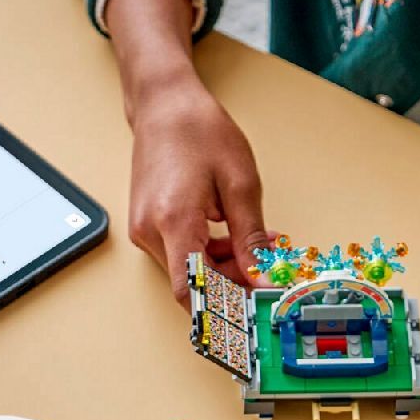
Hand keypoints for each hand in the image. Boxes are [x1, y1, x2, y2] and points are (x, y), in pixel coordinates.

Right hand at [104, 0, 271, 304]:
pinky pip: (185, 253)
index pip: (192, 291)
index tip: (254, 316)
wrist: (163, 104)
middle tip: (274, 269)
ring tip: (263, 245)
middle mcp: (151, 232)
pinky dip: (213, 253)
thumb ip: (252, 238)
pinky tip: (239, 237)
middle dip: (238, 283)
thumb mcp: (240, 184)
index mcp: (173, 221)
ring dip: (229, 267)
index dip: (223, 311)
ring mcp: (146, 230)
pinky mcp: (151, 225)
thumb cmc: (199, 131)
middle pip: (196, 283)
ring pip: (192, 271)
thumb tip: (264, 278)